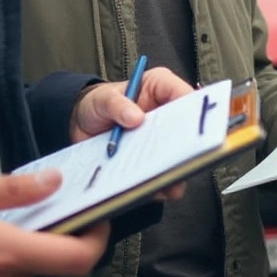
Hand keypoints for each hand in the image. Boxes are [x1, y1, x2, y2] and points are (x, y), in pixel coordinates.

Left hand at [70, 67, 193, 199]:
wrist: (83, 124)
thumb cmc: (97, 104)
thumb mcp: (102, 99)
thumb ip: (116, 104)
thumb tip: (135, 117)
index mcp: (163, 88)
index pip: (187, 95)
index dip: (193, 110)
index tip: (190, 125)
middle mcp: (170, 113)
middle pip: (190, 130)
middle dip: (187, 144)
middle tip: (180, 156)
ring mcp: (165, 139)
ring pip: (181, 156)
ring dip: (175, 168)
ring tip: (164, 177)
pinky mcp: (157, 160)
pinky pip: (166, 175)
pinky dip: (161, 185)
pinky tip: (152, 188)